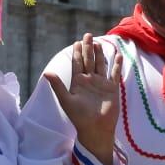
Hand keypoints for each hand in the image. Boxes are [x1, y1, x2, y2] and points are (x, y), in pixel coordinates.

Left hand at [46, 34, 123, 164]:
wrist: (95, 129)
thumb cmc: (79, 117)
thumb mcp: (67, 100)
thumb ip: (58, 86)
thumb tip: (47, 73)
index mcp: (78, 82)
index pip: (77, 63)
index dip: (77, 53)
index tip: (77, 42)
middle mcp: (90, 80)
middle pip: (89, 61)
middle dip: (88, 48)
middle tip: (88, 35)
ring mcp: (101, 84)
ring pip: (100, 65)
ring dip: (100, 54)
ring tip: (99, 43)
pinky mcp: (112, 88)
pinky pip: (114, 74)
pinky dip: (116, 65)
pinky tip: (118, 56)